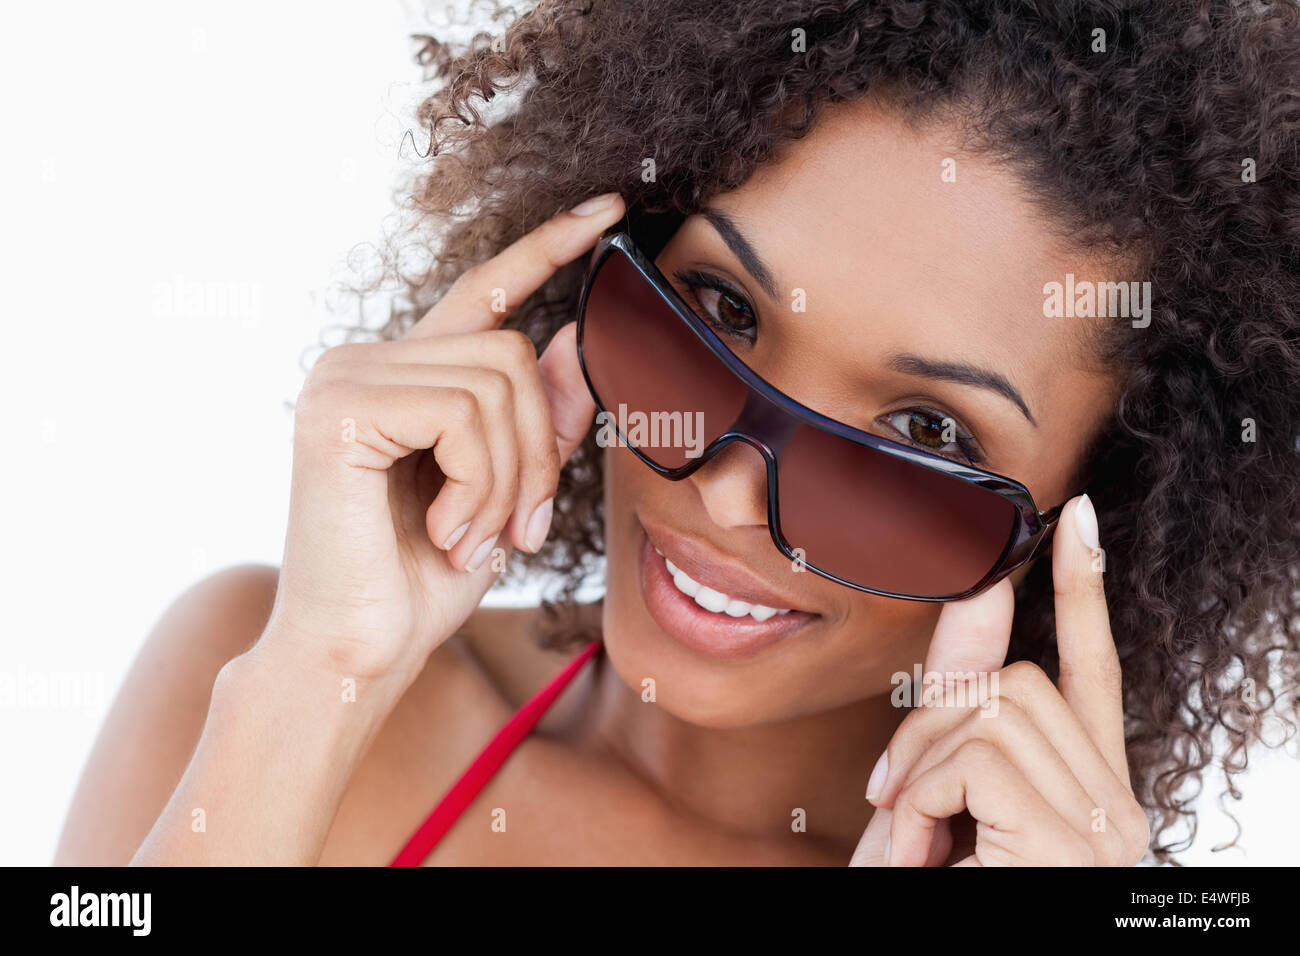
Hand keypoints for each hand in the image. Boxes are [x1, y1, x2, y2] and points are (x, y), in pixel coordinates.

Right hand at [262, 192, 625, 687]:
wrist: (356, 656)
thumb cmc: (423, 581)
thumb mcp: (506, 493)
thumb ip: (539, 419)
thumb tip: (576, 336)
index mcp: (406, 376)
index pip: (484, 292)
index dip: (547, 247)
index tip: (608, 211)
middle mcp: (367, 360)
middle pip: (513, 353)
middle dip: (538, 453)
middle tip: (520, 531)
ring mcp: (346, 376)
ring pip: (498, 384)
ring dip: (510, 481)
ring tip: (473, 538)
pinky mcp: (341, 407)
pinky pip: (463, 416)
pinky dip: (479, 486)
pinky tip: (443, 531)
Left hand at [850, 494, 1149, 865]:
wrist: (925, 944)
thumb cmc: (936, 885)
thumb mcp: (935, 792)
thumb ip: (959, 700)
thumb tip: (977, 591)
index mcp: (1084, 785)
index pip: (1092, 669)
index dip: (1082, 591)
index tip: (1075, 521)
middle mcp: (1114, 803)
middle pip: (1018, 684)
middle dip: (932, 723)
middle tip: (899, 797)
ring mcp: (1104, 826)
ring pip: (995, 711)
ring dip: (924, 764)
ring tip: (917, 837)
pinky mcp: (1074, 842)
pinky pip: (979, 759)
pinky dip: (928, 797)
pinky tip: (930, 851)